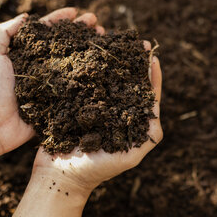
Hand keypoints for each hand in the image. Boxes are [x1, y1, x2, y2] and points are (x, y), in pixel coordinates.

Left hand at [0, 7, 101, 154]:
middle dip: (81, 32)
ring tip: (103, 40)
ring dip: (88, 50)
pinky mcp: (58, 100)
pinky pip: (76, 86)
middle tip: (97, 23)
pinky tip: (101, 67)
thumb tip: (26, 15)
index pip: (46, 31)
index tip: (75, 11)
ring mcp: (51, 83)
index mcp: (25, 53)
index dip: (60, 19)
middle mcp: (40, 66)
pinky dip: (88, 77)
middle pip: (64, 44)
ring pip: (74, 62)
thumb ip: (4, 32)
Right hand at [30, 14, 162, 197]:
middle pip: (127, 82)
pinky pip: (85, 84)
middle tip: (135, 42)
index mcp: (131, 123)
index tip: (152, 55)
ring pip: (106, 79)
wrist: (59, 176)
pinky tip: (90, 53)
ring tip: (114, 41)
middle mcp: (115, 112)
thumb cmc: (97, 170)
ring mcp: (95, 108)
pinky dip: (89, 68)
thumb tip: (157, 109)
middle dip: (132, 62)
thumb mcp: (130, 156)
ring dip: (111, 61)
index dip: (150, 75)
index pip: (145, 95)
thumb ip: (148, 136)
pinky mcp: (75, 105)